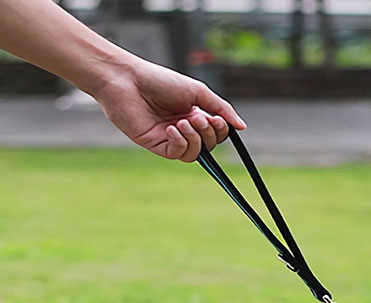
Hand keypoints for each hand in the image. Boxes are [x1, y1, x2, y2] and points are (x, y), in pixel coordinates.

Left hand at [92, 59, 245, 161]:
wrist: (128, 80)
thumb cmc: (160, 81)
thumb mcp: (198, 92)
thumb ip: (221, 108)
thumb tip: (242, 127)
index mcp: (194, 115)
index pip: (216, 134)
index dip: (221, 131)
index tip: (218, 120)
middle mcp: (183, 129)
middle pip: (209, 145)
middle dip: (208, 133)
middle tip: (197, 118)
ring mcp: (170, 138)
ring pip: (195, 154)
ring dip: (195, 139)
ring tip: (182, 122)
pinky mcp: (156, 145)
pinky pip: (178, 154)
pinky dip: (180, 143)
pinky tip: (171, 128)